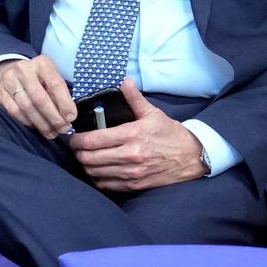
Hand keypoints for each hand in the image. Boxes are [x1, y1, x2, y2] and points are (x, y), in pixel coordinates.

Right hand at [0, 54, 77, 138]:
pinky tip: (36, 126)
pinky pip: (15, 112)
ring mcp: (9, 81)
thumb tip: (68, 115)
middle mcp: (24, 69)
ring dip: (42, 124)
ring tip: (52, 132)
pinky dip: (28, 122)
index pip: (55, 84)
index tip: (71, 117)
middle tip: (63, 129)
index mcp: (42, 63)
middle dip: (54, 118)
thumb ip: (58, 92)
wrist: (7, 71)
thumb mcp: (49, 77)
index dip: (65, 103)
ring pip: (27, 108)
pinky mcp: (0, 93)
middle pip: (40, 99)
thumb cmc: (36, 78)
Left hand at [69, 81, 207, 191]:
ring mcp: (131, 173)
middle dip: (78, 153)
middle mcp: (129, 156)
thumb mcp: (153, 113)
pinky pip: (106, 185)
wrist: (191, 157)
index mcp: (131, 135)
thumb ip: (134, 98)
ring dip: (86, 166)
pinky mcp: (135, 185)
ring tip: (86, 158)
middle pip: (89, 159)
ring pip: (95, 173)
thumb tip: (124, 81)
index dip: (77, 140)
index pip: (93, 140)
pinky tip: (98, 170)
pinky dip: (98, 178)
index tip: (74, 137)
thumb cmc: (171, 134)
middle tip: (78, 148)